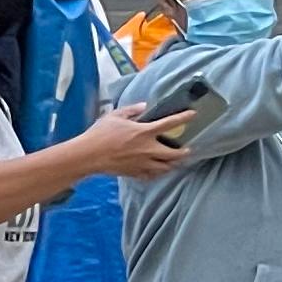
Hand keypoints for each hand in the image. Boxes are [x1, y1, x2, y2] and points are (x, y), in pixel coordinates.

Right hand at [69, 104, 192, 180]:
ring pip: (166, 167)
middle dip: (184, 152)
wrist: (88, 155)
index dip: (183, 118)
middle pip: (174, 154)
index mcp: (144, 132)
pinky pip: (153, 176)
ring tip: (176, 161)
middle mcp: (148, 149)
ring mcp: (143, 163)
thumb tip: (144, 105)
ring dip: (173, 164)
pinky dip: (159, 173)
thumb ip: (132, 110)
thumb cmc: (100, 133)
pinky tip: (159, 170)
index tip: (193, 114)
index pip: (169, 123)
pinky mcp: (135, 173)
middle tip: (187, 149)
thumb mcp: (115, 116)